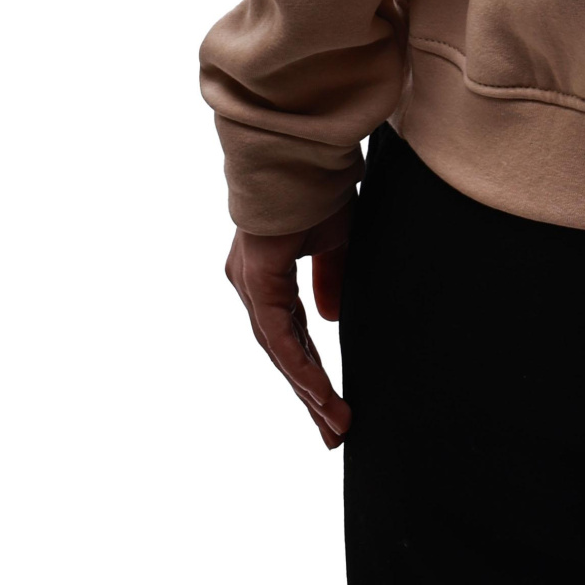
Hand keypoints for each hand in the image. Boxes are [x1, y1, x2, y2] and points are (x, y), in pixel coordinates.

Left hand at [225, 201, 352, 448]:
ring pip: (279, 352)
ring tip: (335, 425)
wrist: (303, 150)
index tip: (333, 407)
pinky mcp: (256, 281)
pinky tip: (320, 393)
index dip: (312, 371)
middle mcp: (250, 285)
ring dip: (308, 391)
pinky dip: (300, 366)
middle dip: (310, 396)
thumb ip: (330, 282)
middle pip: (282, 353)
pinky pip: (279, 335)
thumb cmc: (317, 186)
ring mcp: (249, 284)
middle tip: (333, 434)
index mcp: (266, 276)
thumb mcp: (335, 242)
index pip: (291, 336)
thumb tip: (329, 320)